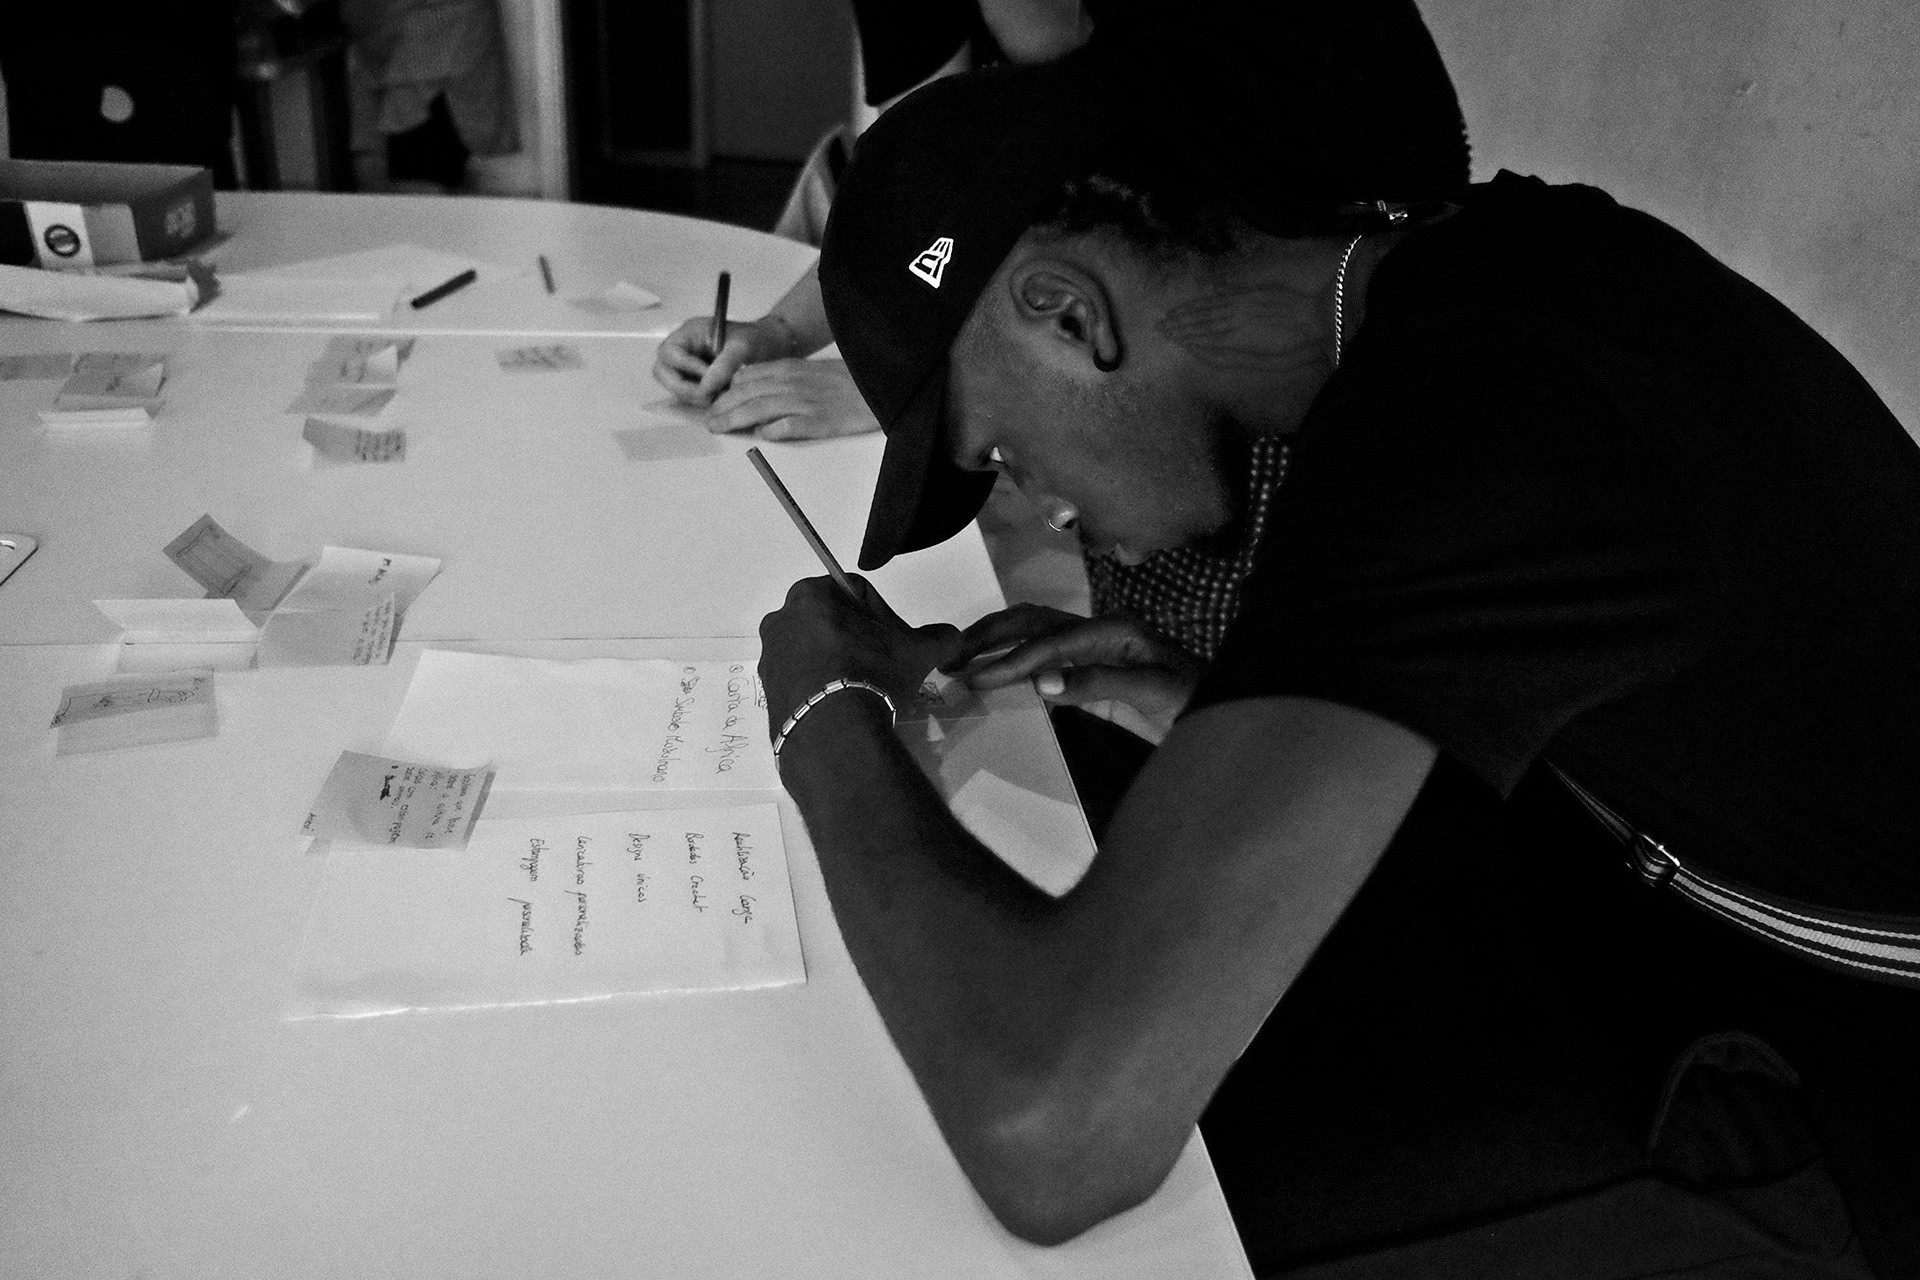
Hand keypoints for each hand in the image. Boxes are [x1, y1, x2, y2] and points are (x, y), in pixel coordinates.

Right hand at [651, 315, 793, 406]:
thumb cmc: (757, 341)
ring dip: (692, 396)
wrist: (771, 348)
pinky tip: (719, 398)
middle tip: (707, 395)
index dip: (685, 367)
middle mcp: (684, 349)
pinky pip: (686, 395)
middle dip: (682, 387)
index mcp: (690, 333)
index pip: (670, 352)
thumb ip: (724, 365)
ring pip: (673, 386)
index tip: (707, 376)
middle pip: (662, 372)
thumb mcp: (744, 348)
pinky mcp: (695, 382)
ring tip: (718, 396)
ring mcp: (687, 367)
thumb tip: (704, 387)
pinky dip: (700, 400)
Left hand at [706, 359, 879, 439]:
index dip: (726, 392)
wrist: (881, 385)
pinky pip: (789, 426)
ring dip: (734, 419)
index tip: (712, 404)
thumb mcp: (811, 370)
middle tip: (708, 420)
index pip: (748, 378)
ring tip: (718, 428)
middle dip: (722, 407)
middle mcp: (793, 383)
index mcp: (791, 369)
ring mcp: (806, 402)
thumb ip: (782, 375)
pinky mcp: (820, 421)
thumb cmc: (848, 381)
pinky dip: (771, 431)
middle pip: (747, 394)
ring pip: (760, 409)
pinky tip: (759, 436)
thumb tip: (751, 382)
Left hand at [759, 576, 964, 741]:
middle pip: (830, 621)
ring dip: (835, 662)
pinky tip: (840, 706)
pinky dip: (819, 687)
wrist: (834, 730)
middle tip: (879, 665)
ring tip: (860, 689)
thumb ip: (940, 637)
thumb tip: (953, 637)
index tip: (895, 641)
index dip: (881, 615)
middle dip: (854, 638)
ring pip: (811, 650)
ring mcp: (770, 655)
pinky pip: (799, 680)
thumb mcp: (918, 651)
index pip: (855, 592)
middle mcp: (783, 617)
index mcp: (813, 594)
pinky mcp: (766, 690)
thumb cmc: (873, 672)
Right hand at [949, 605, 1199, 744]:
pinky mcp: (1095, 668)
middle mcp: (1101, 629)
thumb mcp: (1155, 695)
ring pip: (1034, 632)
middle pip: (1032, 621)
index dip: (1009, 661)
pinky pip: (1046, 656)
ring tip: (957, 660)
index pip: (1049, 642)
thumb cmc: (1198, 704)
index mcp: (1114, 630)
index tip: (973, 679)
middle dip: (988, 637)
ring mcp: (1097, 647)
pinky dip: (1014, 660)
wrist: (1230, 714)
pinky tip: (994, 676)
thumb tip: (1040, 682)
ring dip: (995, 642)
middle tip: (947, 659)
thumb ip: (1100, 684)